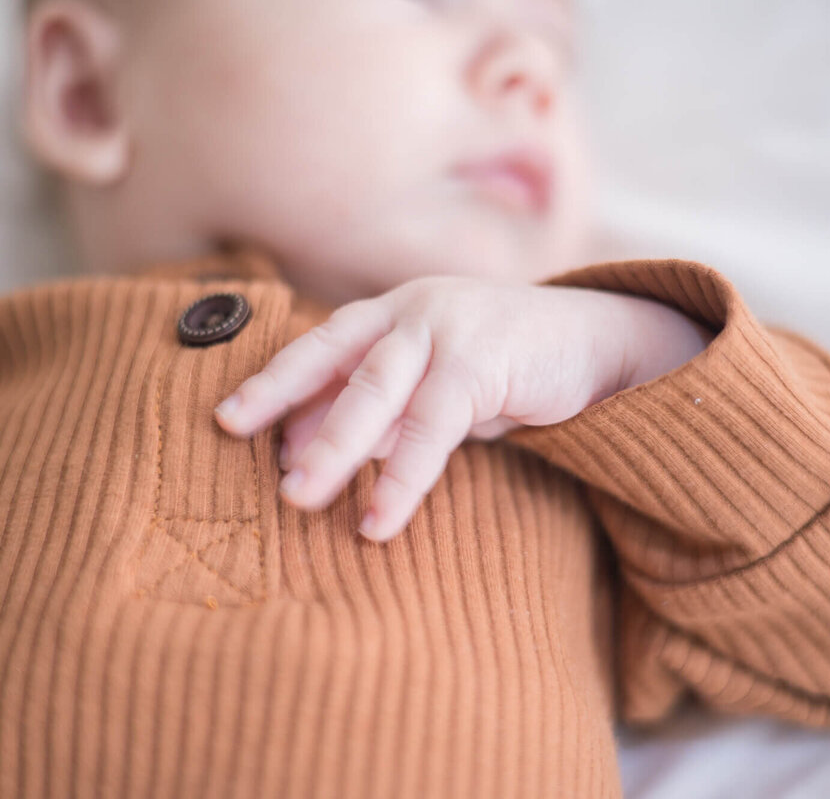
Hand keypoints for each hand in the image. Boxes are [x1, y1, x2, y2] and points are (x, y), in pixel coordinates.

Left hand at [214, 276, 699, 542]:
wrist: (600, 343)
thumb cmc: (509, 369)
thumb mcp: (434, 390)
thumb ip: (379, 413)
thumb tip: (306, 450)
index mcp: (393, 313)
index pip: (320, 347)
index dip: (275, 381)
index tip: (229, 420)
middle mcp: (411, 310)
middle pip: (332, 357)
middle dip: (280, 400)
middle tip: (233, 437)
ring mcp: (448, 328)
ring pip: (375, 389)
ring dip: (334, 445)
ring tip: (298, 496)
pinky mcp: (484, 359)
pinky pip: (433, 425)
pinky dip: (403, 475)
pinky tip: (379, 518)